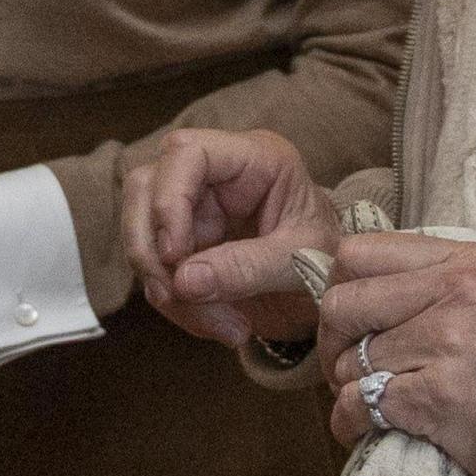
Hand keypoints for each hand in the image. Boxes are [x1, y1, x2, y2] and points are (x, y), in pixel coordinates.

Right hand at [125, 128, 334, 348]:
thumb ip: (247, 269)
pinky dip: (176, 303)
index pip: (187, 152)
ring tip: (217, 323)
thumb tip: (183, 281)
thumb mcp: (302, 263)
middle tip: (178, 297)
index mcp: (255, 159)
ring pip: (141, 229)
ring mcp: (195, 204)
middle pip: (147, 187)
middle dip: (153, 250)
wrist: (334, 288)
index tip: (176, 253)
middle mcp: (217, 173)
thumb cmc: (330, 260)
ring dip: (163, 283)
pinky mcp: (184, 237)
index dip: (169, 199)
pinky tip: (215, 323)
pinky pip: (155, 266)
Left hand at [317, 232, 475, 474]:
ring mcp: (447, 345)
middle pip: (343, 306)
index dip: (340, 287)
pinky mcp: (438, 398)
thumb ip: (425, 280)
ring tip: (372, 396)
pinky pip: (361, 405)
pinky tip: (363, 426)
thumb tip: (347, 284)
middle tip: (345, 364)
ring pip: (350, 362)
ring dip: (349, 387)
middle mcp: (454, 295)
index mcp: (461, 262)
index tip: (349, 317)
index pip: (357, 254)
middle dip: (332, 342)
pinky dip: (351, 421)